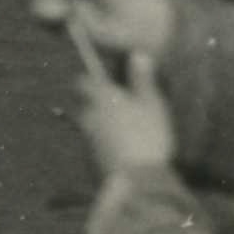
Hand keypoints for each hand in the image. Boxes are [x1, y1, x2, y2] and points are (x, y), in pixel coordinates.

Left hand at [78, 51, 176, 176]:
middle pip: (84, 104)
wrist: (135, 180)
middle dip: (96, 104)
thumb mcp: (151, 104)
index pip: (82, 81)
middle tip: (119, 108)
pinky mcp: (89, 159)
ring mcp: (86, 139)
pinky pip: (94, 146)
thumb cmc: (147, 136)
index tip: (104, 81)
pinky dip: (104, 145)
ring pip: (89, 126)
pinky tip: (123, 152)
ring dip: (101, 126)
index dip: (90, 80)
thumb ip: (142, 79)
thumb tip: (138, 53)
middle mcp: (87, 115)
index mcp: (100, 98)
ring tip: (125, 132)